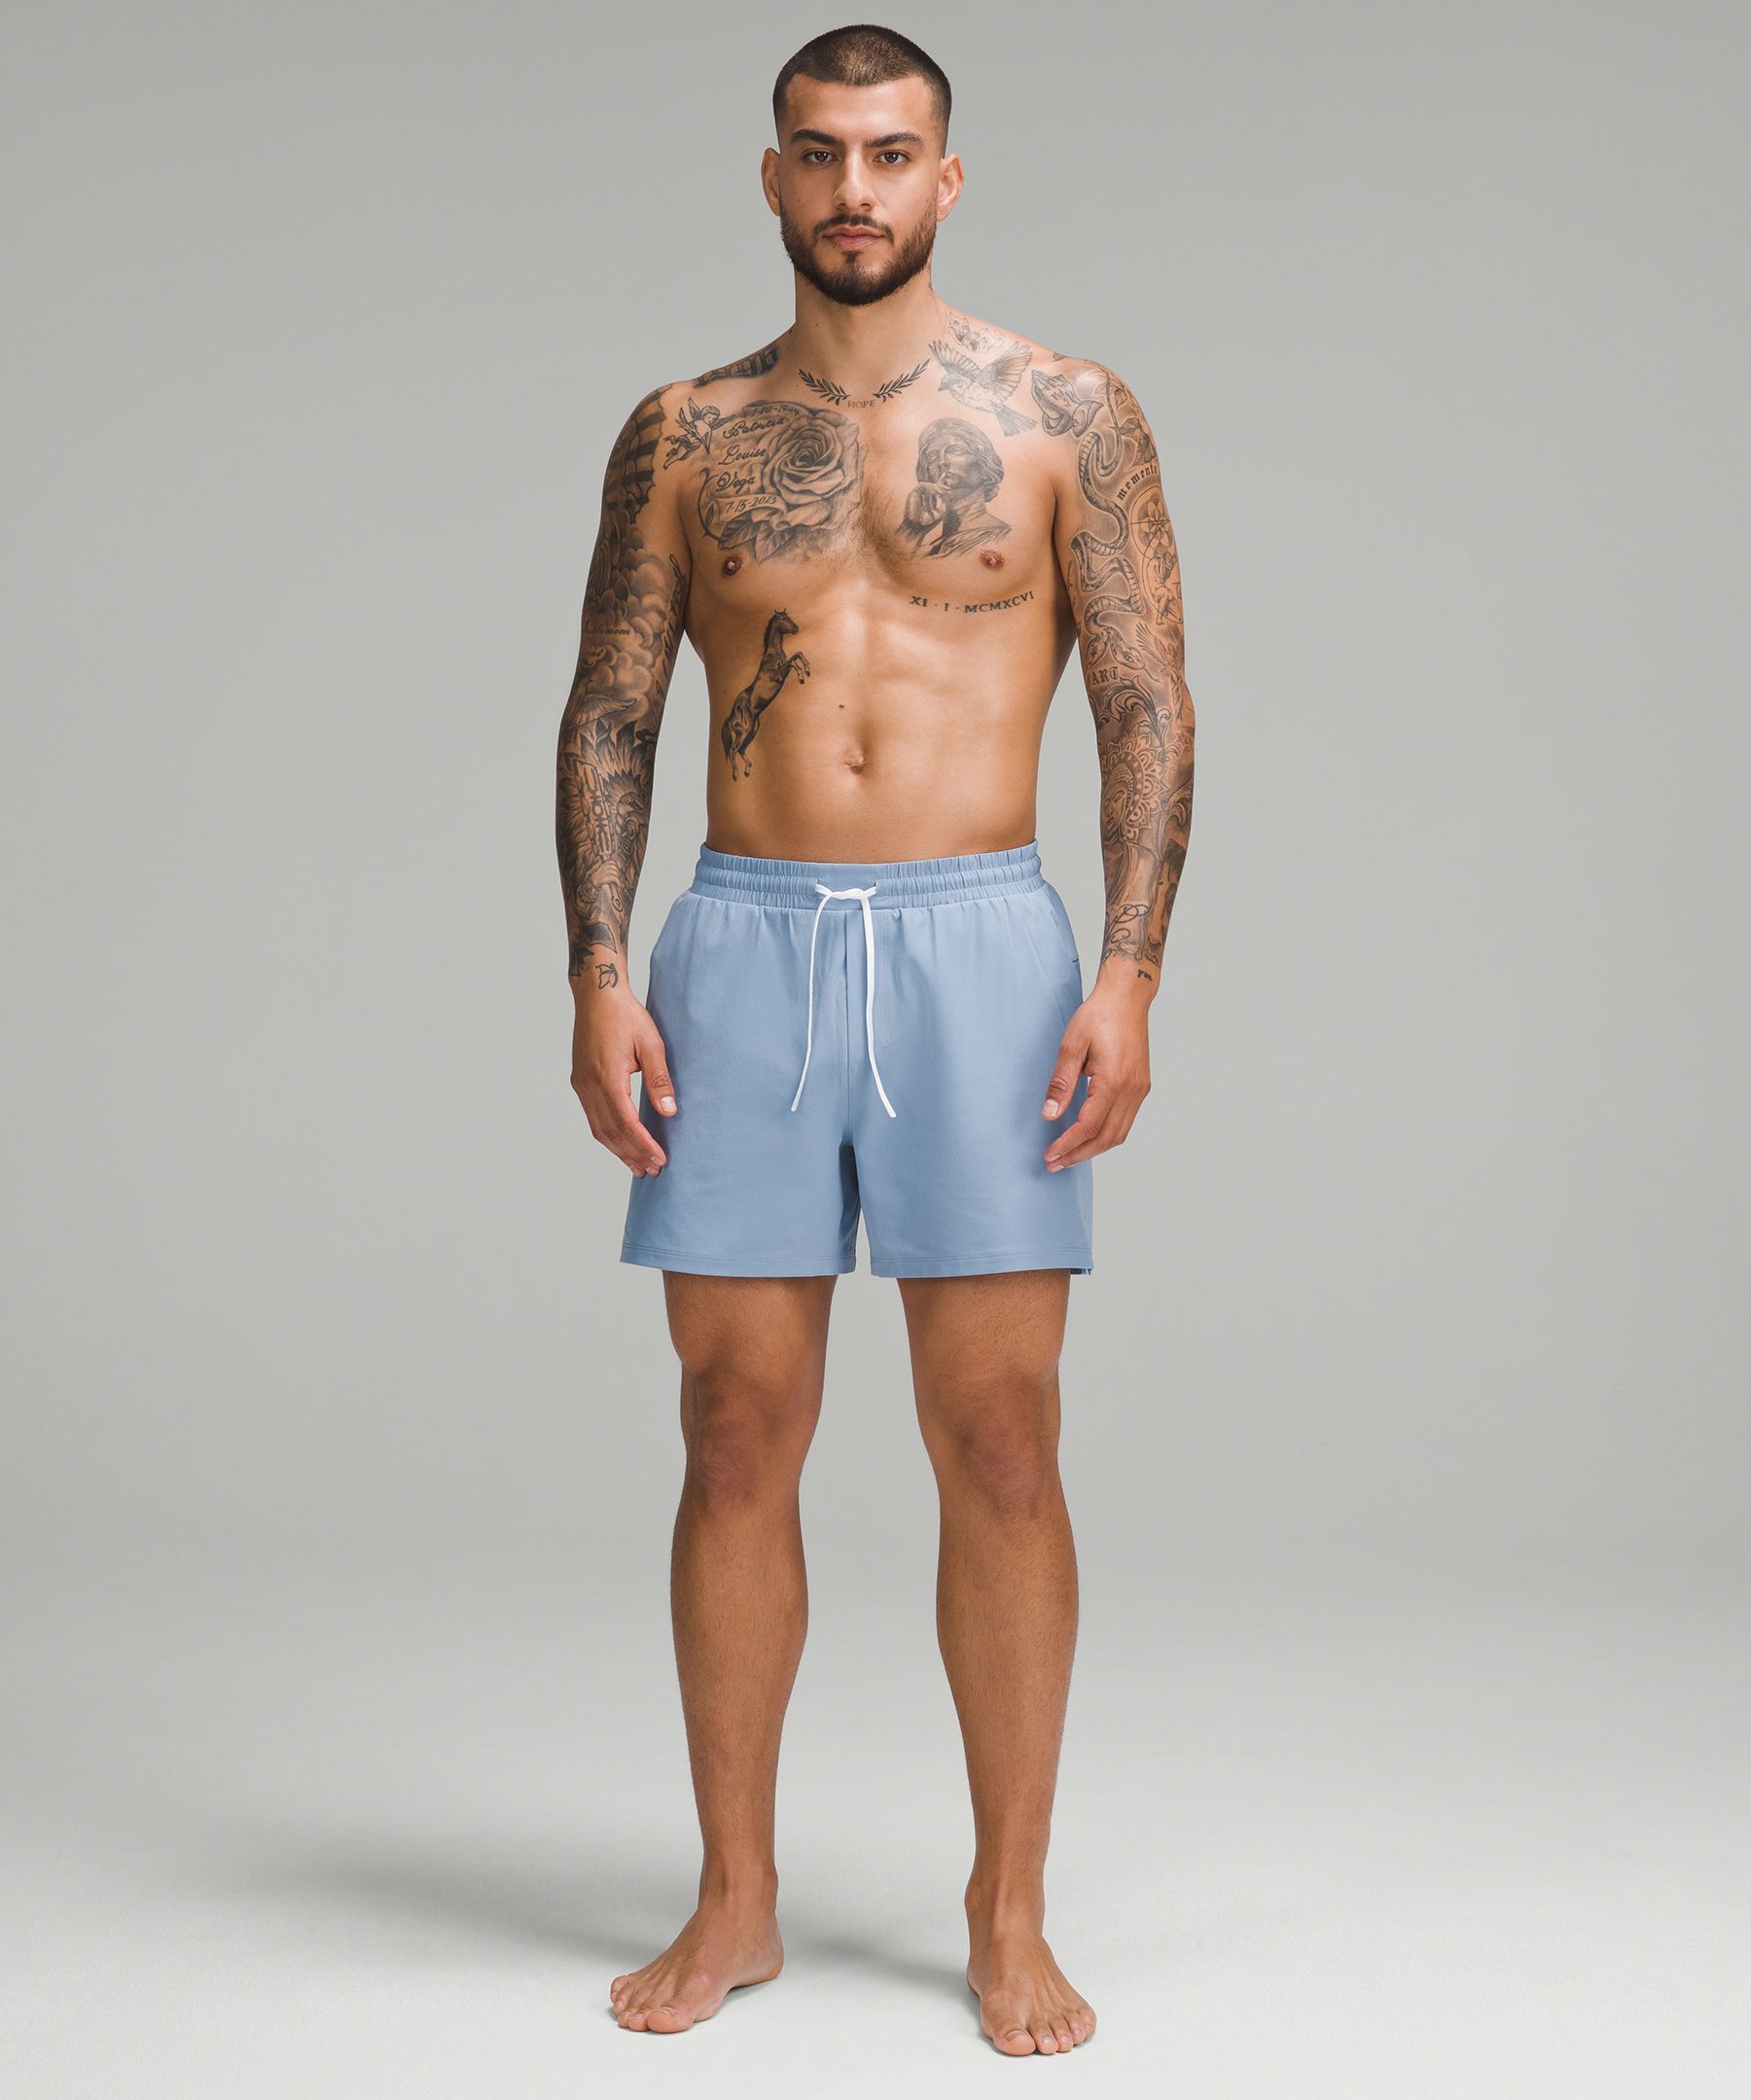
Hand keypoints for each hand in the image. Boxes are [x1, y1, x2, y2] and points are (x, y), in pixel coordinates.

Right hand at [569, 978, 675, 1176]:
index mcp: (608, 1077)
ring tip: (636, 1166)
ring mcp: (581, 1084)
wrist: (597, 996)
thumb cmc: (626, 1015)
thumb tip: (669, 1113)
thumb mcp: (651, 1044)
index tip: (659, 1160)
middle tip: (651, 1171)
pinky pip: (592, 1116)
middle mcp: (589, 1085)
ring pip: (598, 1128)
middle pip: (610, 1132)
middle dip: (632, 1154)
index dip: (643, 1145)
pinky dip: (607, 1134)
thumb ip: (659, 1080)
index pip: (626, 1123)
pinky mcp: (580, 1080)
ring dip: (618, 1149)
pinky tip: (620, 1142)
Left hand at [1040, 976, 1151, 1170]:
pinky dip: (1106, 1134)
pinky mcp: (1141, 1086)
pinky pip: (1125, 1121)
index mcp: (1114, 1081)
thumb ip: (1061, 1083)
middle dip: (1079, 1155)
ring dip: (1093, 1149)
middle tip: (1054, 1164)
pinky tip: (1088, 1135)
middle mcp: (1131, 1090)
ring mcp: (1140, 1090)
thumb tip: (1050, 1115)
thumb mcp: (1071, 1045)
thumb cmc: (1098, 1015)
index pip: (1088, 1126)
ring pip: (1119, 1134)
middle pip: (1106, 1138)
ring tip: (1069, 1155)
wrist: (1127, 997)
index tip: (1049, 1154)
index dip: (1067, 1145)